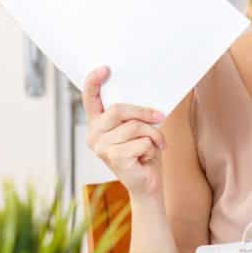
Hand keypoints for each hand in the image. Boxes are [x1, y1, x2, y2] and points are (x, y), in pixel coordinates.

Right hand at [82, 66, 166, 200]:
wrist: (148, 183)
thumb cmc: (145, 153)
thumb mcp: (141, 128)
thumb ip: (136, 114)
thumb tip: (149, 97)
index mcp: (98, 123)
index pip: (90, 99)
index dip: (94, 82)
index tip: (105, 69)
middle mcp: (94, 134)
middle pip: (118, 110)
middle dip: (144, 112)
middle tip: (160, 116)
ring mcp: (101, 148)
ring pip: (135, 127)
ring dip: (154, 135)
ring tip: (156, 144)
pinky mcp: (114, 159)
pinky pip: (141, 142)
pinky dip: (152, 147)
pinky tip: (147, 157)